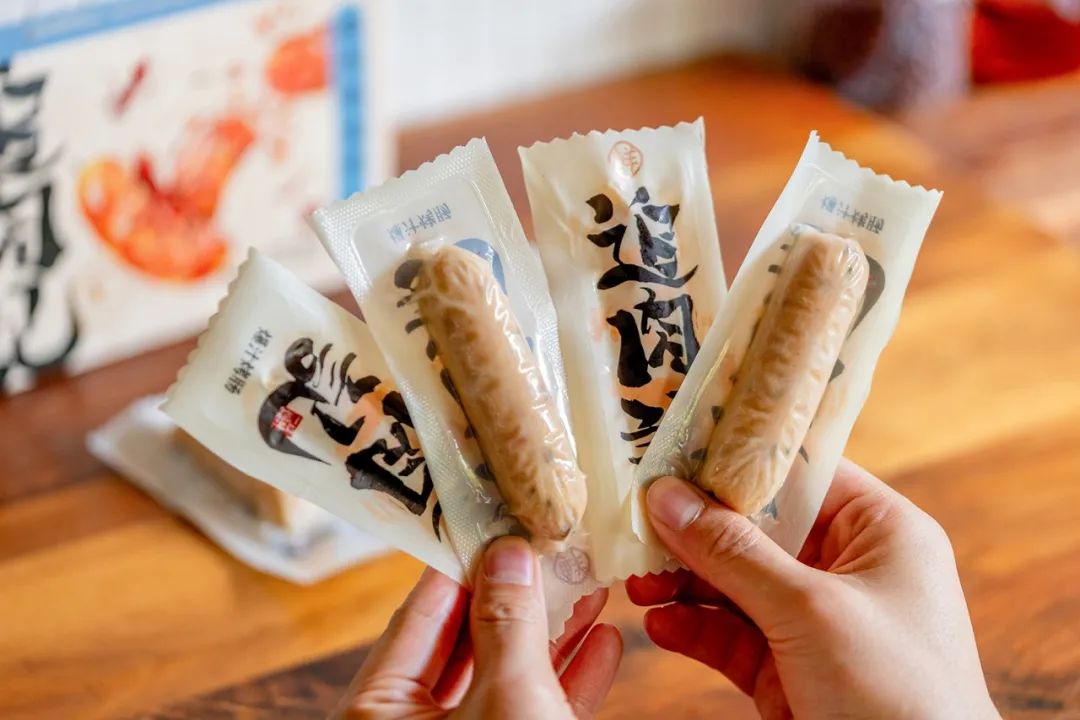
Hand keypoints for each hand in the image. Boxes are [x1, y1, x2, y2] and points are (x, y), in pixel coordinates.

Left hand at [339, 536, 621, 718]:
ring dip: (551, 635)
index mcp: (376, 712)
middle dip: (519, 595)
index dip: (467, 560)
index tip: (504, 518)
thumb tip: (509, 551)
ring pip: (503, 679)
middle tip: (556, 547)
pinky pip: (530, 716)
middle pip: (465, 641)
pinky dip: (565, 684)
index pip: (421, 612)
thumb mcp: (508, 705)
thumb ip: (507, 624)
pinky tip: (604, 645)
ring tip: (590, 586)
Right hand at [627, 459, 999, 719]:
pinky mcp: (789, 668)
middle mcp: (848, 569)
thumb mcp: (812, 611)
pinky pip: (731, 633)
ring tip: (637, 581)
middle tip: (637, 524)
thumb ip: (734, 552)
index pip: (799, 474)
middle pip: (756, 529)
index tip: (670, 451)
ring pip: (735, 582)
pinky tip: (658, 625)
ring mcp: (816, 621)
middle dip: (695, 531)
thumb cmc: (898, 695)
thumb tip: (667, 497)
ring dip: (683, 581)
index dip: (735, 462)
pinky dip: (693, 627)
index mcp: (881, 532)